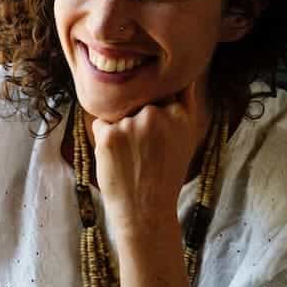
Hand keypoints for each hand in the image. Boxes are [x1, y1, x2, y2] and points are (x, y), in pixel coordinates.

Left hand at [91, 81, 205, 239]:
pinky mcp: (109, 135)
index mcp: (180, 114)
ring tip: (131, 158)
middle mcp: (157, 114)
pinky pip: (100, 124)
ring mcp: (132, 124)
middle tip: (143, 151)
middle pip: (138, 101)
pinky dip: (103, 139)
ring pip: (118, 113)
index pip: (162, 90)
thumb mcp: (186, 138)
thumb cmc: (165, 175)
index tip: (154, 128)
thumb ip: (182, 105)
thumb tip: (180, 75)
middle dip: (136, 119)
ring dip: (119, 129)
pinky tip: (117, 159)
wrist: (146, 211)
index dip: (155, 106)